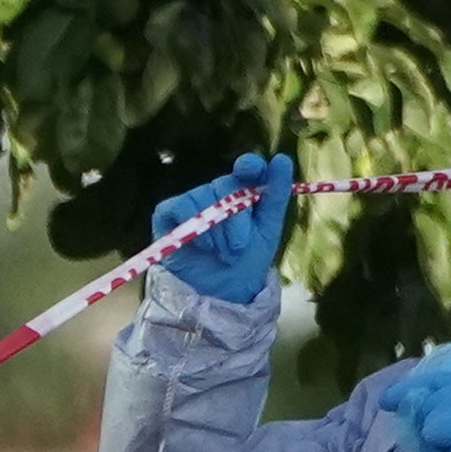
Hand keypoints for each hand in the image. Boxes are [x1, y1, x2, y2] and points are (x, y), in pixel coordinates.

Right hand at [148, 155, 294, 308]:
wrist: (222, 293)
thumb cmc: (248, 261)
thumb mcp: (268, 229)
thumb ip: (276, 194)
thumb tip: (282, 158)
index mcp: (244, 192)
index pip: (247, 167)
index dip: (249, 165)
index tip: (249, 169)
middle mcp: (217, 193)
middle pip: (226, 185)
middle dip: (236, 219)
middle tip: (238, 247)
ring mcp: (192, 201)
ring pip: (203, 198)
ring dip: (216, 230)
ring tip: (220, 253)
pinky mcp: (168, 213)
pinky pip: (179, 206)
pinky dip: (191, 224)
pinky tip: (201, 246)